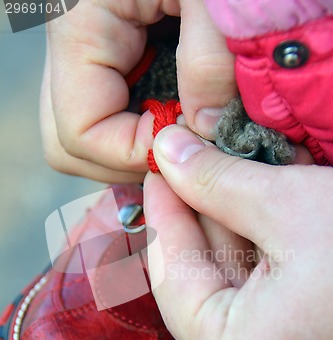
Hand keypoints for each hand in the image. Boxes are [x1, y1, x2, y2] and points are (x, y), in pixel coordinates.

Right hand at [40, 0, 235, 182]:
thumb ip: (210, 60)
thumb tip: (202, 130)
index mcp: (79, 27)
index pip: (78, 133)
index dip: (132, 153)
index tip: (187, 148)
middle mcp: (73, 48)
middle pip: (69, 144)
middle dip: (125, 161)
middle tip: (179, 152)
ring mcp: (89, 56)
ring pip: (85, 136)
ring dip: (132, 150)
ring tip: (180, 135)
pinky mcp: (111, 57)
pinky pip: (108, 115)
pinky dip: (140, 130)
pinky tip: (176, 118)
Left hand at [143, 124, 332, 339]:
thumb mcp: (293, 207)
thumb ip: (217, 181)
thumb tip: (167, 147)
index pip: (171, 276)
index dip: (163, 212)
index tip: (159, 166)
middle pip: (202, 287)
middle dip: (198, 219)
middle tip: (187, 164)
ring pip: (237, 297)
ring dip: (231, 234)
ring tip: (219, 178)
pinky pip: (267, 310)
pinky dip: (260, 261)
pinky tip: (256, 213)